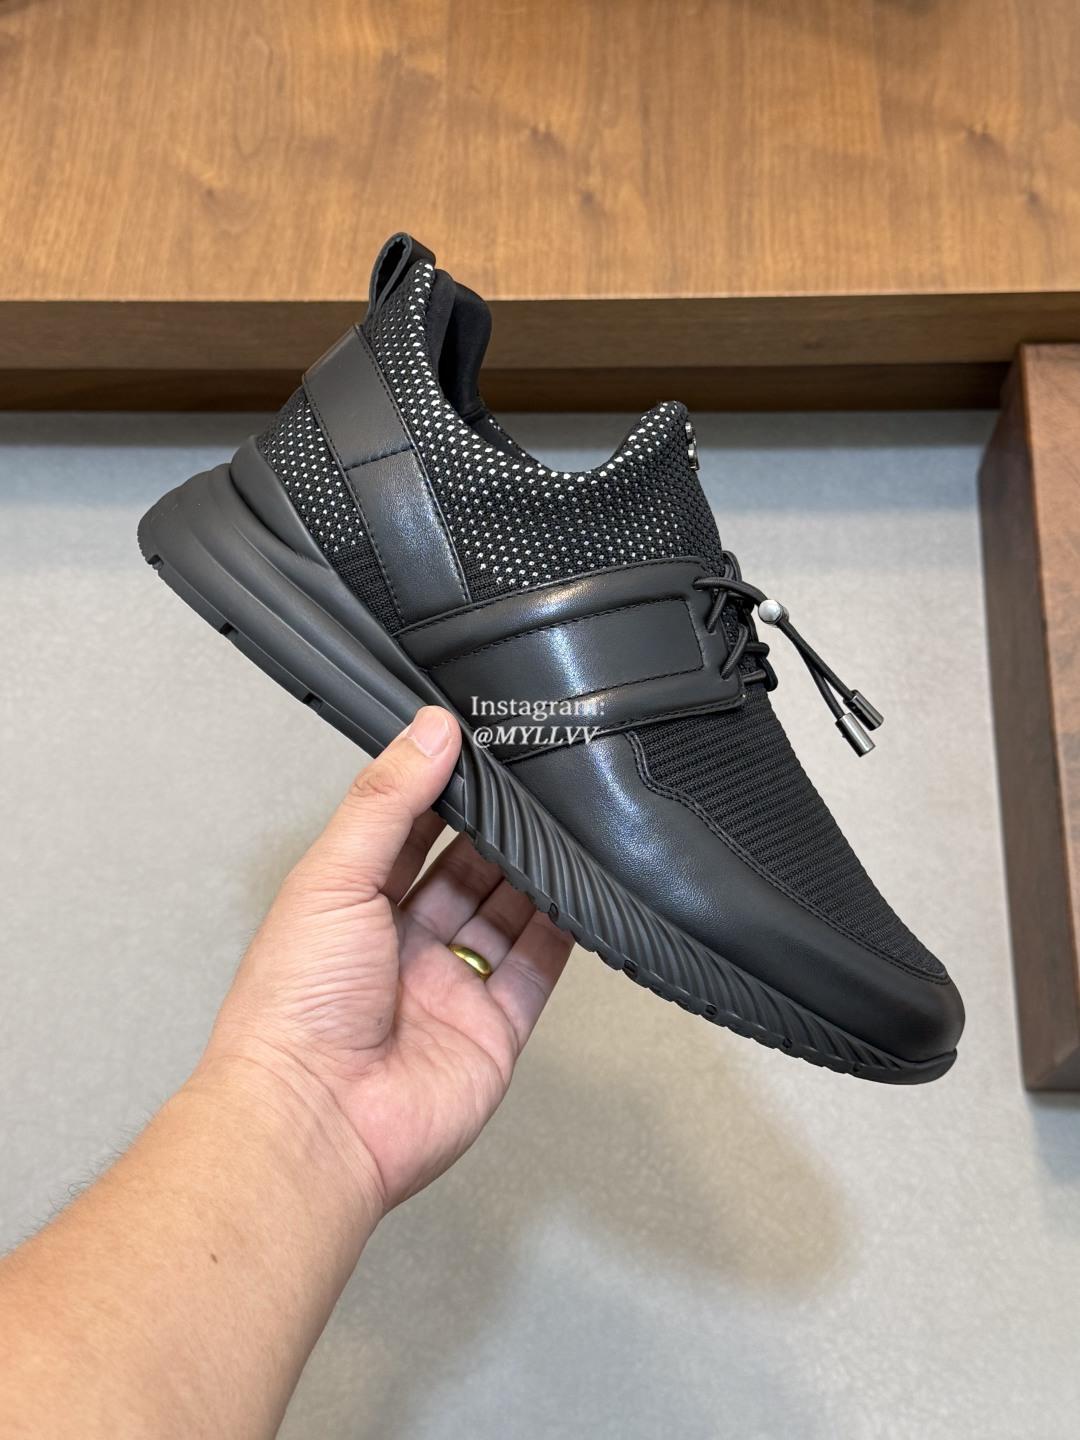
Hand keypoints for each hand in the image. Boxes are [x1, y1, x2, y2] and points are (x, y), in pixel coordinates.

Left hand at [202, 706, 572, 1217]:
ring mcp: (448, 989)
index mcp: (348, 907)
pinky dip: (561, 933)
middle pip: (463, 872)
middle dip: (497, 832)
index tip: (481, 748)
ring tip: (565, 825)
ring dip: (533, 875)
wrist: (315, 1119)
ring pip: (505, 916)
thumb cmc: (294, 1005)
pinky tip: (580, 892)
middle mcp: (399, 946)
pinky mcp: (491, 1031)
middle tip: (536, 785)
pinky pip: (535, 971)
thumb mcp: (333, 876)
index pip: (406, 833)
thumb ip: (388, 801)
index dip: (442, 792)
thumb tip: (429, 730)